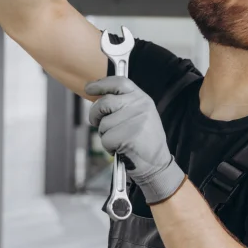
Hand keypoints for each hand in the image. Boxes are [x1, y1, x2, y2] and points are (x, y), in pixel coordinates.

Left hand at [85, 76, 185, 204]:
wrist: (158, 165)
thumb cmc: (144, 140)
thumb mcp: (141, 115)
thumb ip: (123, 103)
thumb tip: (97, 96)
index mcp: (142, 98)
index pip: (119, 82)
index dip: (101, 84)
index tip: (89, 88)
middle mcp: (140, 106)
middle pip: (104, 102)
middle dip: (94, 114)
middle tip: (96, 122)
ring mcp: (135, 121)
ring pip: (103, 123)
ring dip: (105, 134)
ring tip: (119, 140)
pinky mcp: (128, 136)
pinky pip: (105, 139)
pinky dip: (108, 147)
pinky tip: (121, 149)